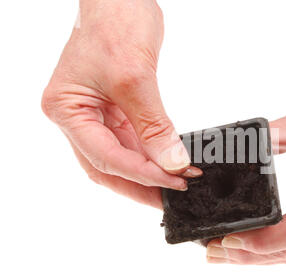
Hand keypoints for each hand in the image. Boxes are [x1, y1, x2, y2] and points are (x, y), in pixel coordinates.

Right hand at [42, 0, 199, 207]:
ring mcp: (96, 115)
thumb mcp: (134, 77)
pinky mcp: (115, 111)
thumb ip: (153, 125)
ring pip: (121, 157)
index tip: (172, 182)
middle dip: (140, 184)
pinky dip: (151, 155)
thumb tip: (172, 162)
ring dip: (148, 172)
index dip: (140, 173)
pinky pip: (132, 141)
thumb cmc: (115, 23)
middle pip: (107, 165)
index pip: (104, 155)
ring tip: (175, 185)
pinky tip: (169, 165)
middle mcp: (77, 117)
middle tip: (170, 198)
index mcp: (67, 109)